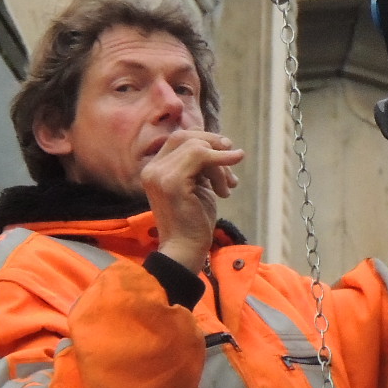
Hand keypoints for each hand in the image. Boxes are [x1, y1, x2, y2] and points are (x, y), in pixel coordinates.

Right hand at [142, 130, 243, 267]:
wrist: (185, 250)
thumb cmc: (193, 222)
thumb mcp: (197, 186)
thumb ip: (201, 167)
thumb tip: (221, 145)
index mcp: (154, 169)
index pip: (178, 139)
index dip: (205, 140)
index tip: (226, 152)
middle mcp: (152, 169)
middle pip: (185, 137)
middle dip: (213, 144)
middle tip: (234, 157)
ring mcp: (159, 174)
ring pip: (197, 148)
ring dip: (220, 164)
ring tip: (228, 187)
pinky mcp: (171, 182)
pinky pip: (201, 156)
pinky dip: (222, 158)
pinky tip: (236, 163)